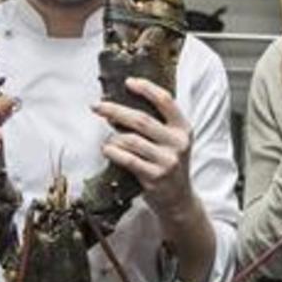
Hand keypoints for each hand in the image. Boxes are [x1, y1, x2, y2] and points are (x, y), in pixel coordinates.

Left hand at [94, 78, 197, 226]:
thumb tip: (120, 106)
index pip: (166, 101)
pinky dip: (113, 152)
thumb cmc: (168, 164)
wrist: (178, 199)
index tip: (128, 82)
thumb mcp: (172, 141)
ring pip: (131, 140)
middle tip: (97, 106)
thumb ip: (156, 124)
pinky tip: (107, 150)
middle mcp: (178, 143)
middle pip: (142, 120)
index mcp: (183, 128)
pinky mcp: (155, 177)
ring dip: (113, 137)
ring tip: (107, 139)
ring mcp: (167, 161)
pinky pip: (128, 159)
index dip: (146, 88)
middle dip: (116, 110)